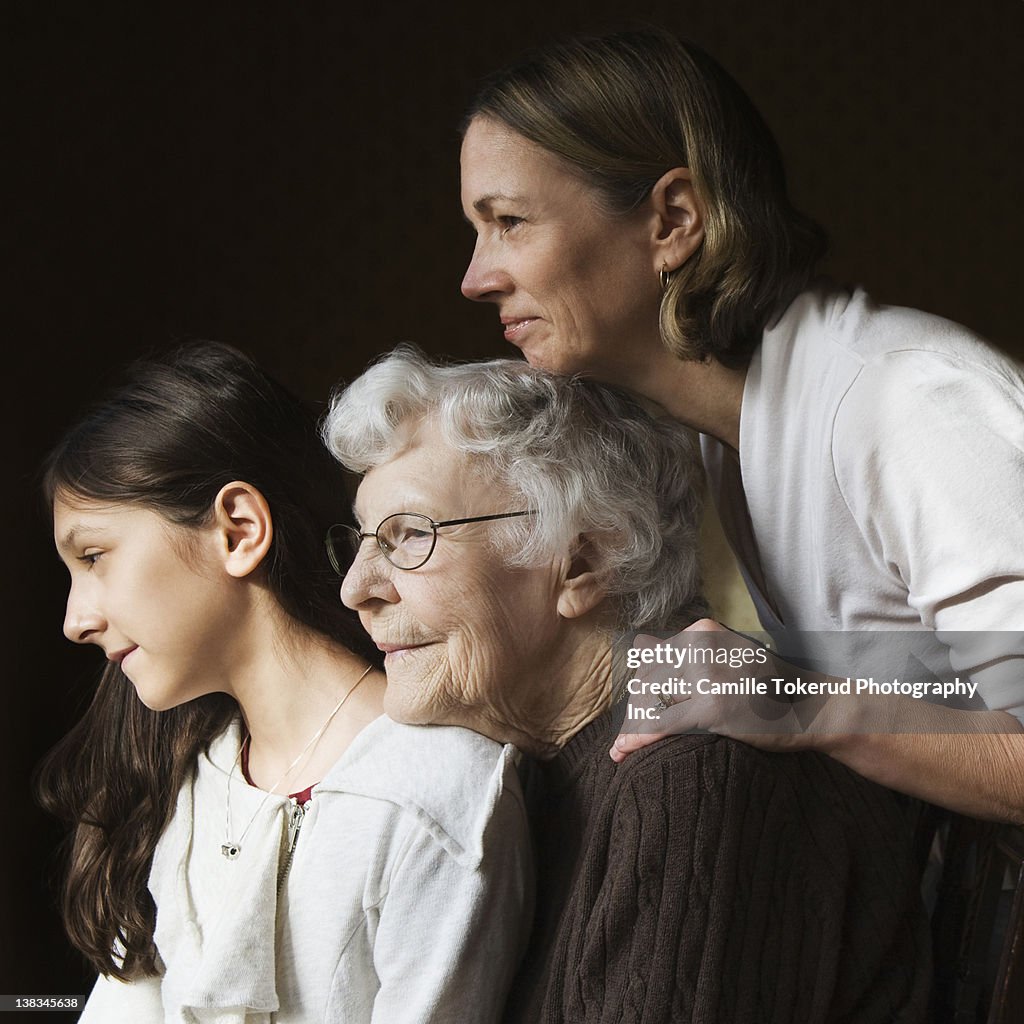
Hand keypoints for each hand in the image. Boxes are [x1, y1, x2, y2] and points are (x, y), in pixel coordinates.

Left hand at [611, 619, 824, 761]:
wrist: (812, 707)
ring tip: (622, 747)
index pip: (651, 660)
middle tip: (628, 735)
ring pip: (650, 703)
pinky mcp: (711, 707)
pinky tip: (622, 751)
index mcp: (702, 632)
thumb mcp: (729, 654)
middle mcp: (700, 647)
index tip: (635, 710)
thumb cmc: (769, 686)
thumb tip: (640, 660)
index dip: (639, 689)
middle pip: (646, 682)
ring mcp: (706, 677)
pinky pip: (661, 724)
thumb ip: (692, 656)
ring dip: (633, 727)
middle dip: (635, 711)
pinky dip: (638, 738)